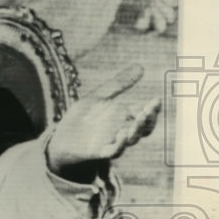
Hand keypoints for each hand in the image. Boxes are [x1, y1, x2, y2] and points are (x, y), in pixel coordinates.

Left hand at [46, 65, 161, 175]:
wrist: (62, 138)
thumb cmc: (83, 117)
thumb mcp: (99, 97)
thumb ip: (118, 84)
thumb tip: (141, 66)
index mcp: (125, 119)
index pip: (145, 115)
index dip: (153, 109)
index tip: (156, 99)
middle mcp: (123, 132)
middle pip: (143, 128)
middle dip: (149, 118)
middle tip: (151, 107)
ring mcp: (112, 142)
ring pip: (131, 139)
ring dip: (137, 129)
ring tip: (141, 116)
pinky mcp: (99, 151)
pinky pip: (113, 151)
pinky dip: (120, 144)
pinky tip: (122, 134)